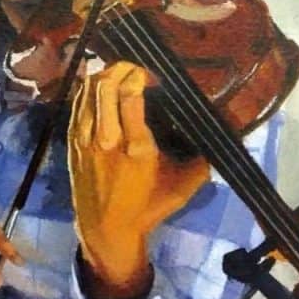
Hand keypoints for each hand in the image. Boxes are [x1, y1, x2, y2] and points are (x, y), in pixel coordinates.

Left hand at [68, 62, 209, 298]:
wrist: (105, 230)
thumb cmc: (148, 207)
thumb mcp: (183, 187)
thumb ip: (204, 161)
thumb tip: (225, 134)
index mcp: (138, 149)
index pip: (131, 96)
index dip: (139, 76)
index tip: (150, 76)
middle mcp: (109, 140)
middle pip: (106, 86)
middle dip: (121, 68)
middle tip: (134, 68)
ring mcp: (87, 140)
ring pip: (89, 91)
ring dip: (104, 75)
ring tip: (119, 73)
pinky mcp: (73, 142)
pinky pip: (77, 104)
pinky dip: (88, 89)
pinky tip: (100, 86)